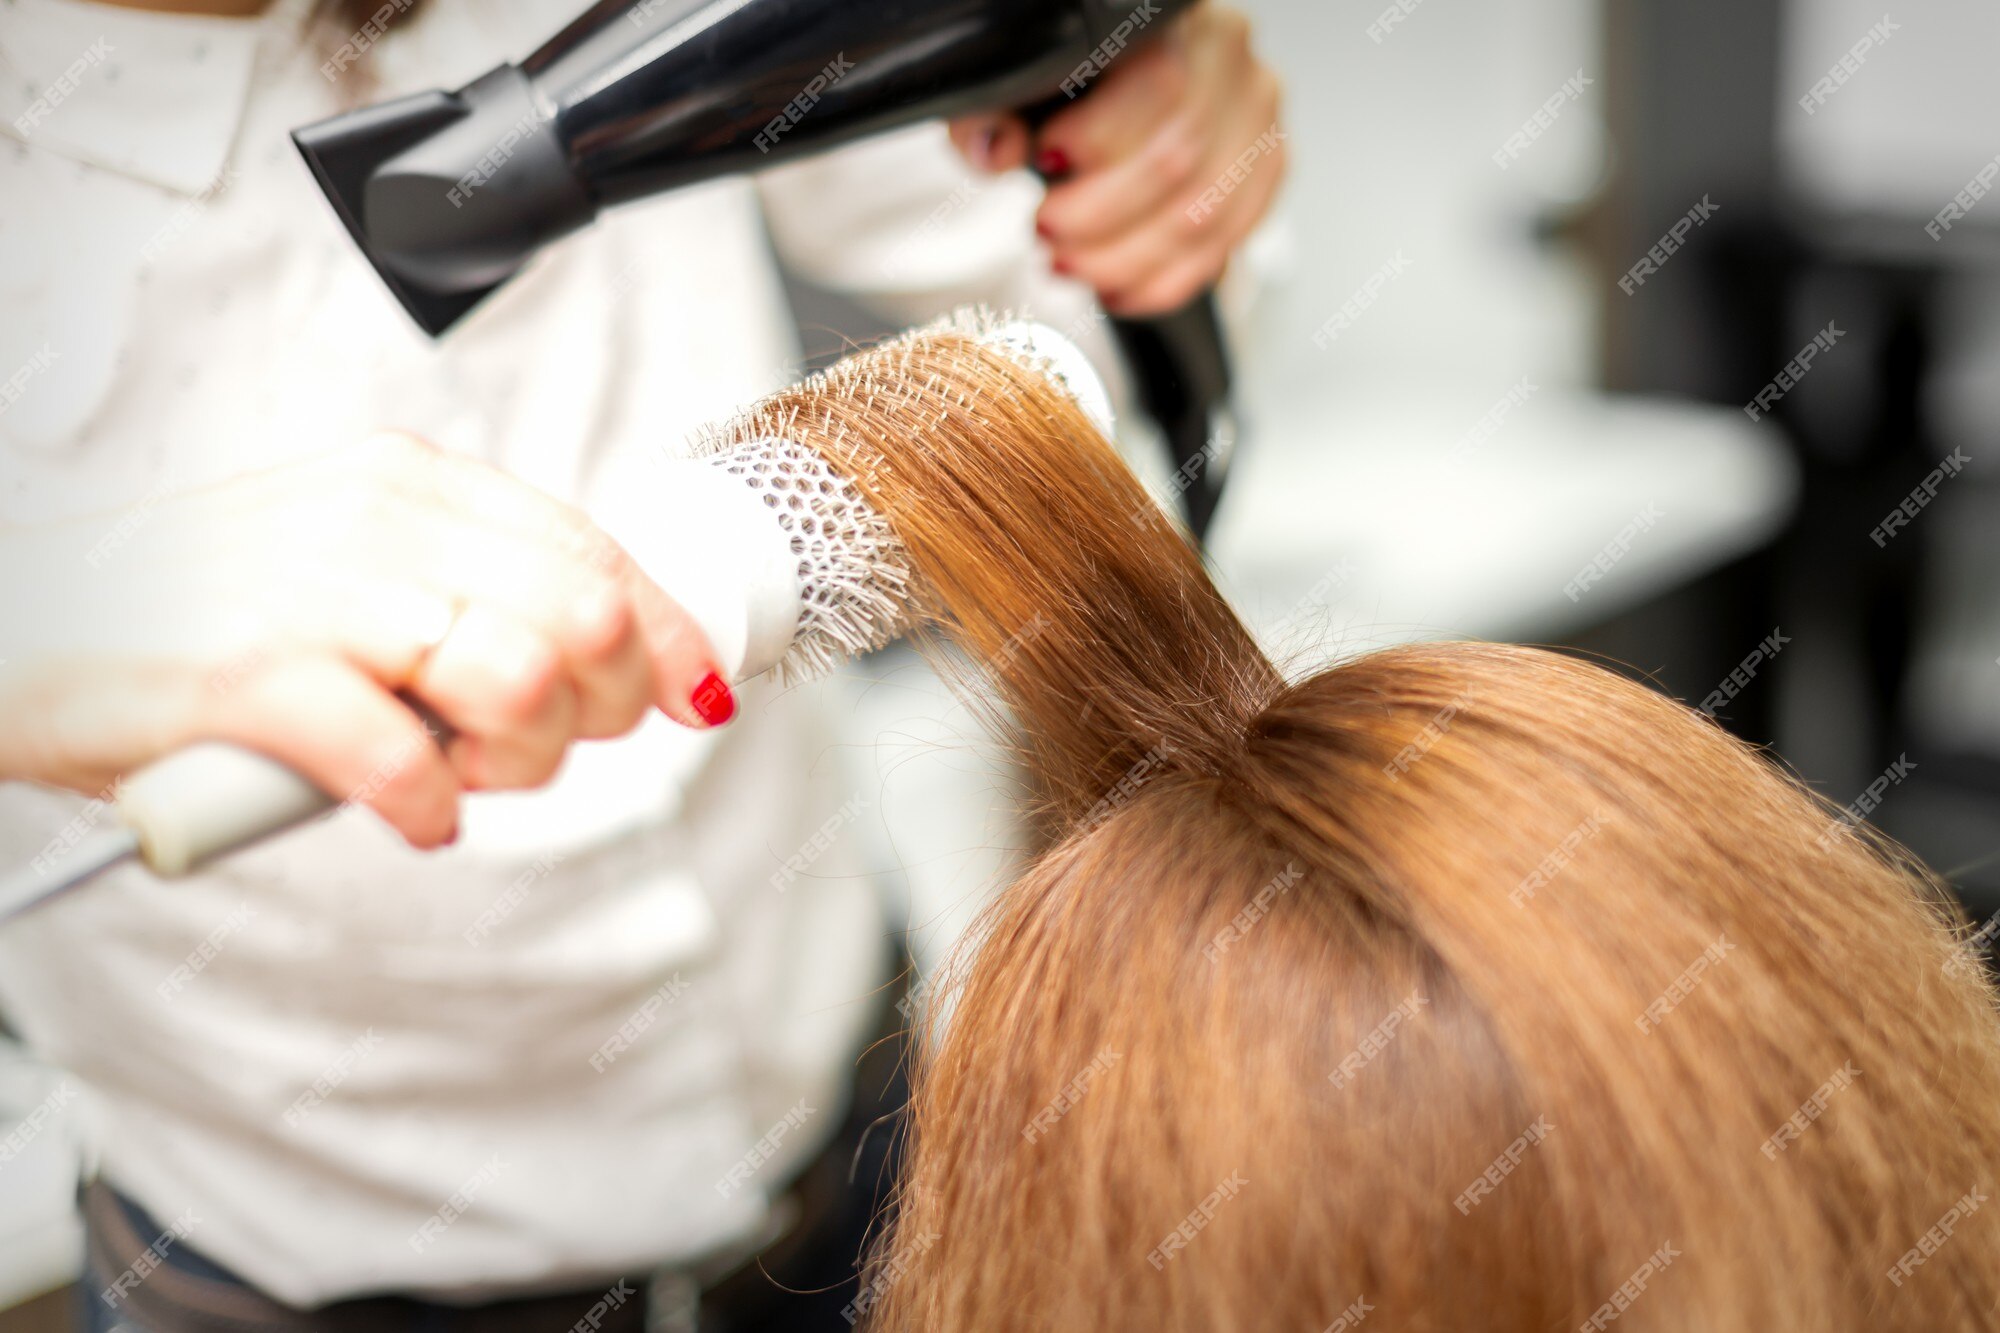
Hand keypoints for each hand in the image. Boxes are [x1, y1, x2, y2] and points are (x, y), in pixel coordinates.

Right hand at [0, 433, 731, 847]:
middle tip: (538, 750)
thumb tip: (601, 659)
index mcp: (411, 484)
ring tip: (460, 774)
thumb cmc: (190, 608)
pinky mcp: (245, 679)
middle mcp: (375, 522)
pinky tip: (409, 811)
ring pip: (521, 679)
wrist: (18, 619)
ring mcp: (311, 595)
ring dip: (520, 761)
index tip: (690, 694)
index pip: (596, 554)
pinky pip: (401, 758)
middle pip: (584, 620)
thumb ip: (465, 590)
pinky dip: (430, 806)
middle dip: (600, 712)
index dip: (665, 638)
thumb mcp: (349, 563)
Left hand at [949, 2, 1285, 316]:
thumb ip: (992, 109)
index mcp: (1172, 19)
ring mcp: (1253, 115)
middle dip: (1098, 219)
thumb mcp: (1014, 82)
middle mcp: (1226, 57)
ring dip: (1124, 261)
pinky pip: (1222, 247)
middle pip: (1178, 162)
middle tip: (1048, 232)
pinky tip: (1115, 289)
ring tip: (1071, 265)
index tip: (1047, 162)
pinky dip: (1161, 284)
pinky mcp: (1261, 169)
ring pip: (1201, 216)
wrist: (1113, 86)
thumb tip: (997, 150)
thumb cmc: (1067, 81)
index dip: (1098, 140)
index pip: (1158, 86)